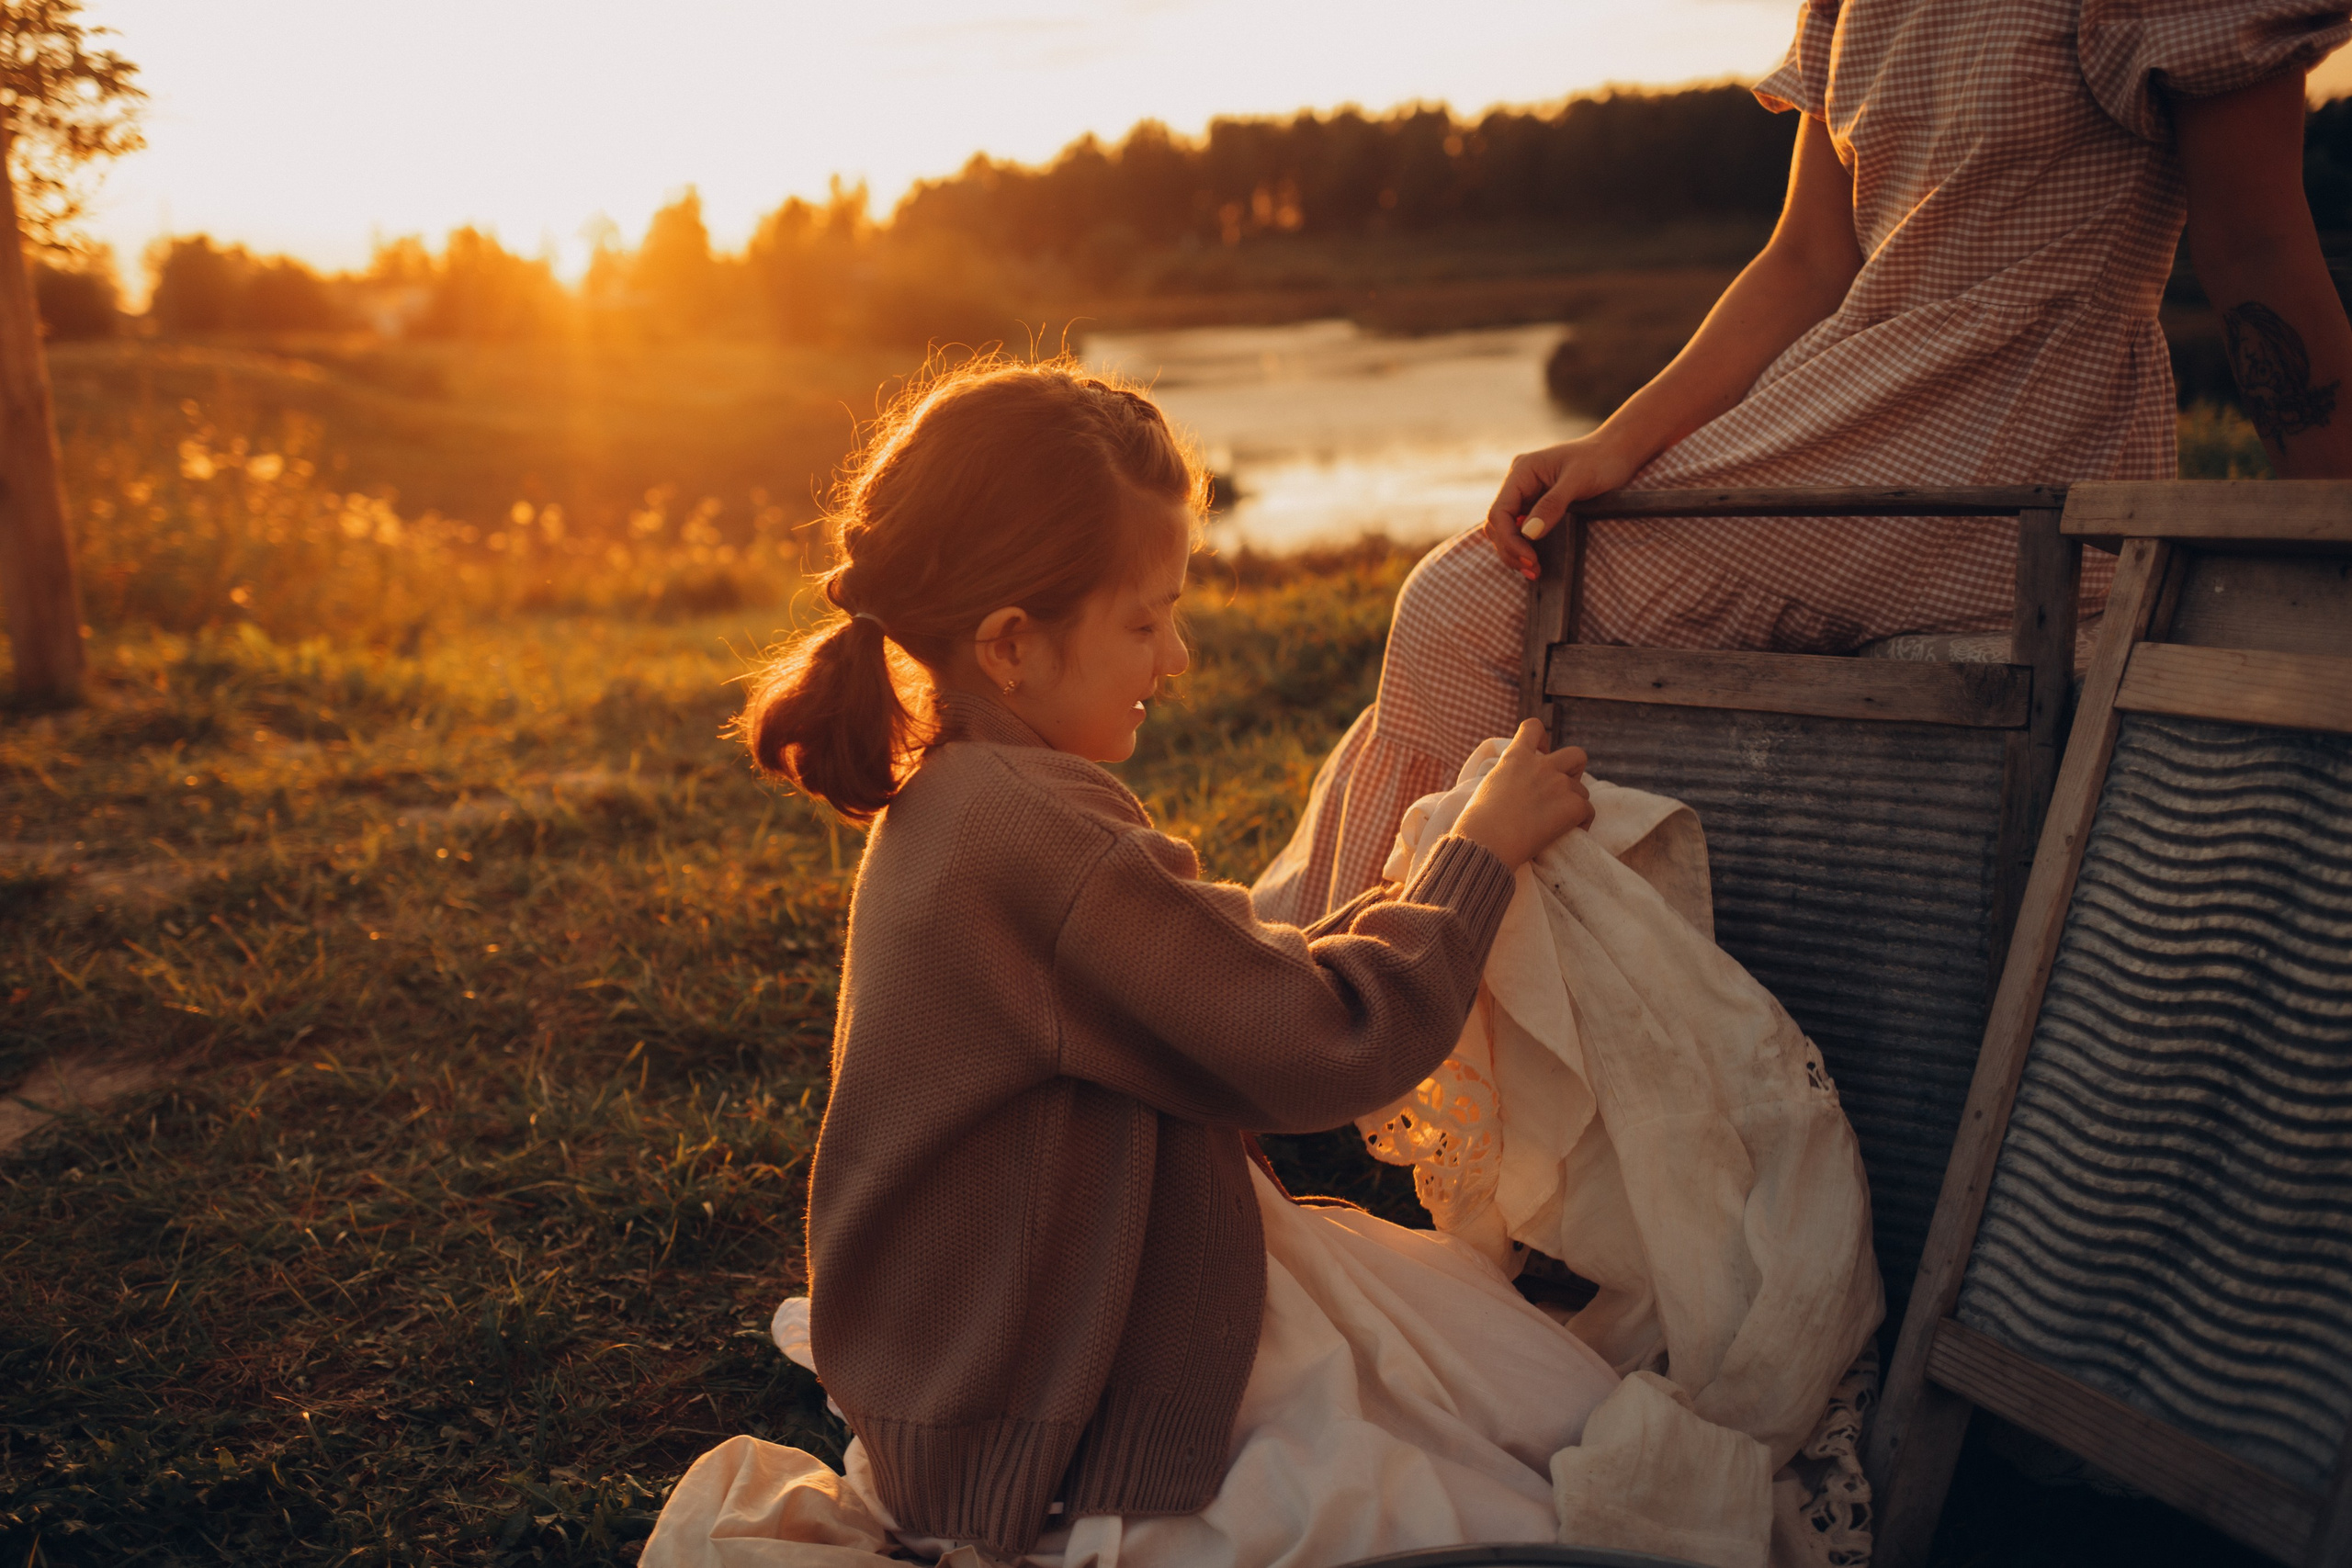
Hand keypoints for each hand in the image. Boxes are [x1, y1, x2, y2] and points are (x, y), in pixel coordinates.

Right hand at [1452, 720, 1592, 870]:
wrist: (1487, 842)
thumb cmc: (1477, 823)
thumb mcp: (1487, 787)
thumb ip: (1505, 779)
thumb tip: (1511, 792)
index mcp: (1515, 758)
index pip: (1533, 728)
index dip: (1542, 738)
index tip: (1541, 751)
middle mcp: (1541, 766)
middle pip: (1576, 755)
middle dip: (1574, 770)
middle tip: (1562, 789)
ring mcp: (1559, 784)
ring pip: (1583, 790)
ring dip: (1574, 802)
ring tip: (1559, 821)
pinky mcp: (1572, 805)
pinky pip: (1588, 811)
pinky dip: (1582, 822)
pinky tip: (1570, 832)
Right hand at [1483, 433, 1639, 580]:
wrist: (1618, 452)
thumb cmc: (1601, 460)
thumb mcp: (1578, 481)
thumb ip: (1552, 505)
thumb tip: (1528, 533)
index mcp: (1522, 471)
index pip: (1499, 511)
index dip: (1509, 539)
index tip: (1531, 559)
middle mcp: (1518, 482)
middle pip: (1497, 524)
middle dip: (1510, 549)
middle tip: (1534, 570)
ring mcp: (1526, 494)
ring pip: (1505, 529)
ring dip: (1514, 551)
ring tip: (1534, 570)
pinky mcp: (1536, 504)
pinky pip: (1520, 528)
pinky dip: (1524, 546)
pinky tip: (1535, 559)